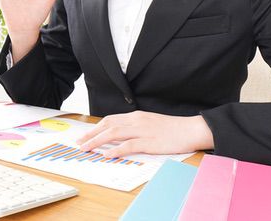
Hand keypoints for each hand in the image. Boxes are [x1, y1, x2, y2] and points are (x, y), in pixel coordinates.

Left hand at [75, 111, 214, 158]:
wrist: (191, 129)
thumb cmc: (172, 129)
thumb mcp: (150, 123)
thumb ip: (135, 127)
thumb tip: (120, 136)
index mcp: (136, 116)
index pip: (110, 120)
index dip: (96, 128)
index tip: (85, 136)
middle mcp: (137, 120)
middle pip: (108, 125)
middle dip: (92, 134)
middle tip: (80, 143)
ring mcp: (143, 131)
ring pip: (114, 133)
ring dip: (98, 141)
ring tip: (87, 148)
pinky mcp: (150, 142)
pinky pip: (129, 145)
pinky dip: (116, 149)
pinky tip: (108, 154)